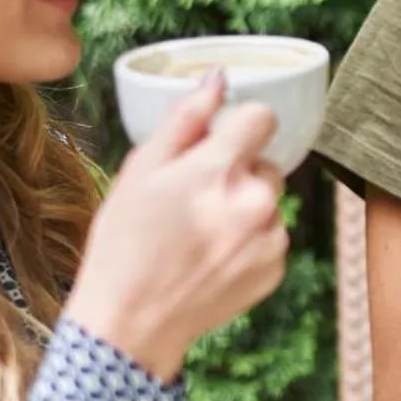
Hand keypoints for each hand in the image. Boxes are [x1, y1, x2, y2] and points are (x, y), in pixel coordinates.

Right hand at [65, 71, 289, 380]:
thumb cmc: (125, 242)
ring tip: (198, 234)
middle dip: (236, 173)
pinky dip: (249, 241)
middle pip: (265, 163)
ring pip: (269, 201)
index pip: (262, 118)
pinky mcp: (276, 268)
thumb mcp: (140, 170)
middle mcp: (255, 202)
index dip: (239, 126)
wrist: (132, 321)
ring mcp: (270, 238)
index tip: (221, 142)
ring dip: (244, 208)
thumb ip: (185, 119)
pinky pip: (271, 236)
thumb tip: (218, 78)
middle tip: (192, 200)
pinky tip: (212, 257)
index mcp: (219, 170)